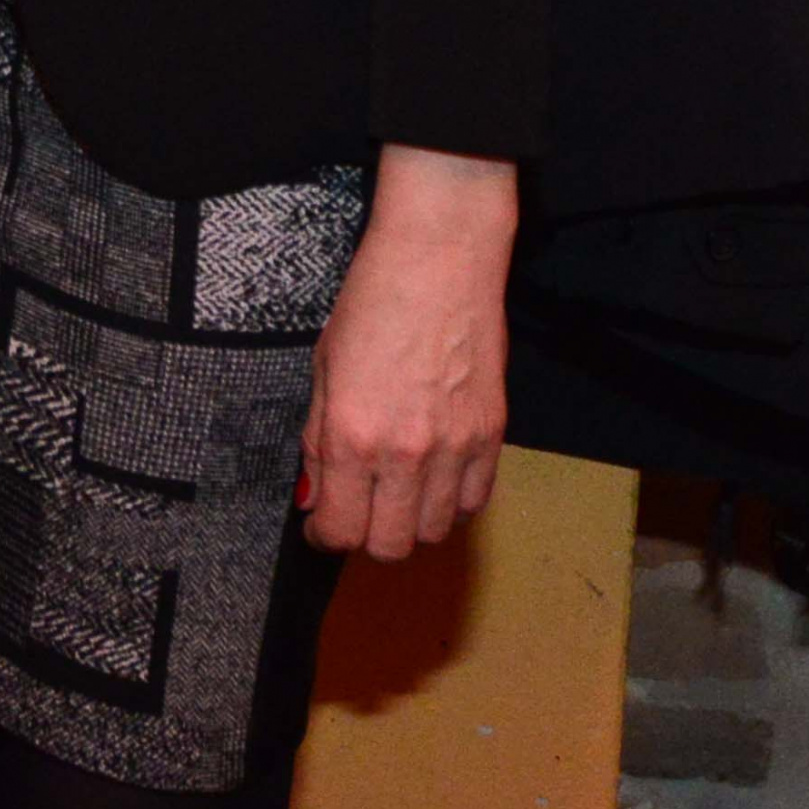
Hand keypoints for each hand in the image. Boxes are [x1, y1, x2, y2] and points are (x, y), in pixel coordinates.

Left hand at [300, 144, 514, 556]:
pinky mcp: (493, 438)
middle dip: (366, 538)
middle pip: (392, 545)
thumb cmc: (371, 305)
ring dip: (412, 523)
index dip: (323, 537)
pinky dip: (452, 503)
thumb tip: (315, 497)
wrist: (439, 263)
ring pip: (437, 531)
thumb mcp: (324, 371)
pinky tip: (434, 479)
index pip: (341, 529)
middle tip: (357, 513)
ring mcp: (456, 449)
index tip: (319, 529)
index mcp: (353, 436)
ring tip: (396, 494)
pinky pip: (475, 502)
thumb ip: (319, 442)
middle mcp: (406, 454)